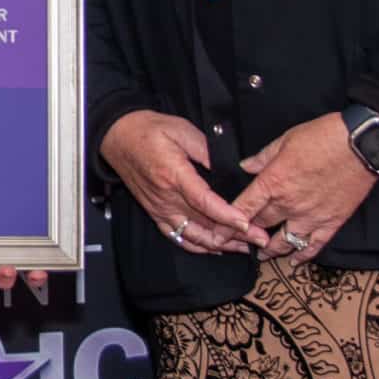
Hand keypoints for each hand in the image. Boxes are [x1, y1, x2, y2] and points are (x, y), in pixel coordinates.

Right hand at [99, 110, 265, 254]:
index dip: (227, 215)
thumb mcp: (182, 130)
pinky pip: (178, 237)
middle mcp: (166, 198)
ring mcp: (159, 209)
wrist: (118, 138)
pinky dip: (198, 246)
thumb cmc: (149, 130)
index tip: (247, 223)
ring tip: (244, 247)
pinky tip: (215, 248)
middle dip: (235, 235)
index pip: (204, 202)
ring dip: (220, 245)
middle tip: (260, 239)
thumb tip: (228, 168)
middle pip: (204, 224)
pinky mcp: (155, 213)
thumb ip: (206, 150)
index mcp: (173, 175)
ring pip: (193, 236)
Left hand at [231, 115, 378, 261]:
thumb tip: (245, 166)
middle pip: (261, 226)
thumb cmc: (325, 136)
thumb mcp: (287, 139)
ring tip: (263, 254)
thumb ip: (263, 157)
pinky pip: (314, 246)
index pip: (243, 209)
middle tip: (239, 241)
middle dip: (247, 235)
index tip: (218, 235)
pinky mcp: (332, 222)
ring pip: (284, 242)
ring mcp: (311, 216)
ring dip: (270, 250)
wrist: (363, 143)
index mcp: (274, 181)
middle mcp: (289, 203)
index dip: (227, 225)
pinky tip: (295, 260)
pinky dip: (303, 256)